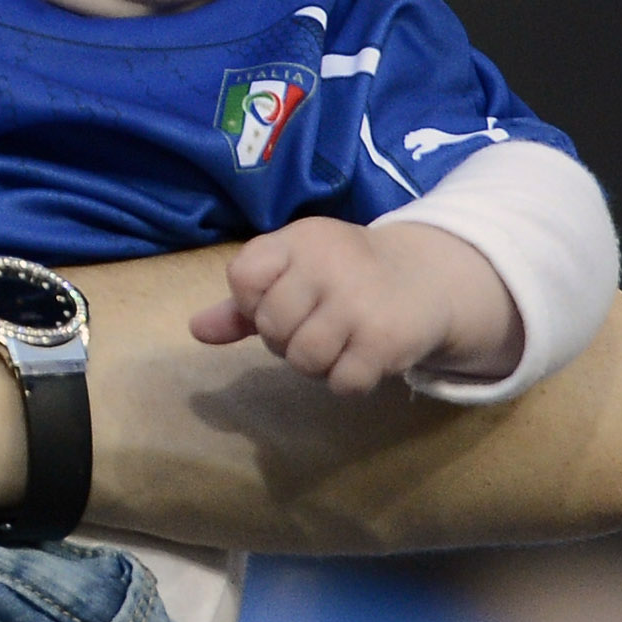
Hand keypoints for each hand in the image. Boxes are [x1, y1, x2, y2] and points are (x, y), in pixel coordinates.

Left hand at [191, 215, 522, 393]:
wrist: (426, 277)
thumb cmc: (345, 274)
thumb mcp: (295, 271)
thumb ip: (244, 302)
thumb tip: (196, 330)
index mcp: (299, 239)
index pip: (242, 277)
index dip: (251, 302)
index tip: (280, 299)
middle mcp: (328, 264)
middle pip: (271, 327)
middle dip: (285, 339)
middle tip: (315, 325)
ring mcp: (358, 302)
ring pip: (303, 360)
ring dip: (315, 364)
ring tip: (337, 342)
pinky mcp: (385, 340)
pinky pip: (341, 383)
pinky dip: (347, 380)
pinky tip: (362, 357)